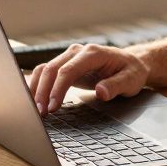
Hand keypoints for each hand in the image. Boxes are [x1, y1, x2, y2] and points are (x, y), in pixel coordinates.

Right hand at [27, 43, 148, 113]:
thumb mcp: (131, 80)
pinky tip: (34, 100)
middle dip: (42, 92)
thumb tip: (101, 91)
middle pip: (51, 69)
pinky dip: (37, 86)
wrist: (132, 63)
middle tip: (40, 113)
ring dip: (36, 89)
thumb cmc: (131, 72)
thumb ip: (116, 85)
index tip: (52, 107)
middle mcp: (77, 52)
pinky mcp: (66, 66)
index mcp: (93, 53)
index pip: (68, 70)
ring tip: (35, 110)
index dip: (57, 89)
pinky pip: (46, 73)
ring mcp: (69, 57)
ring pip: (44, 70)